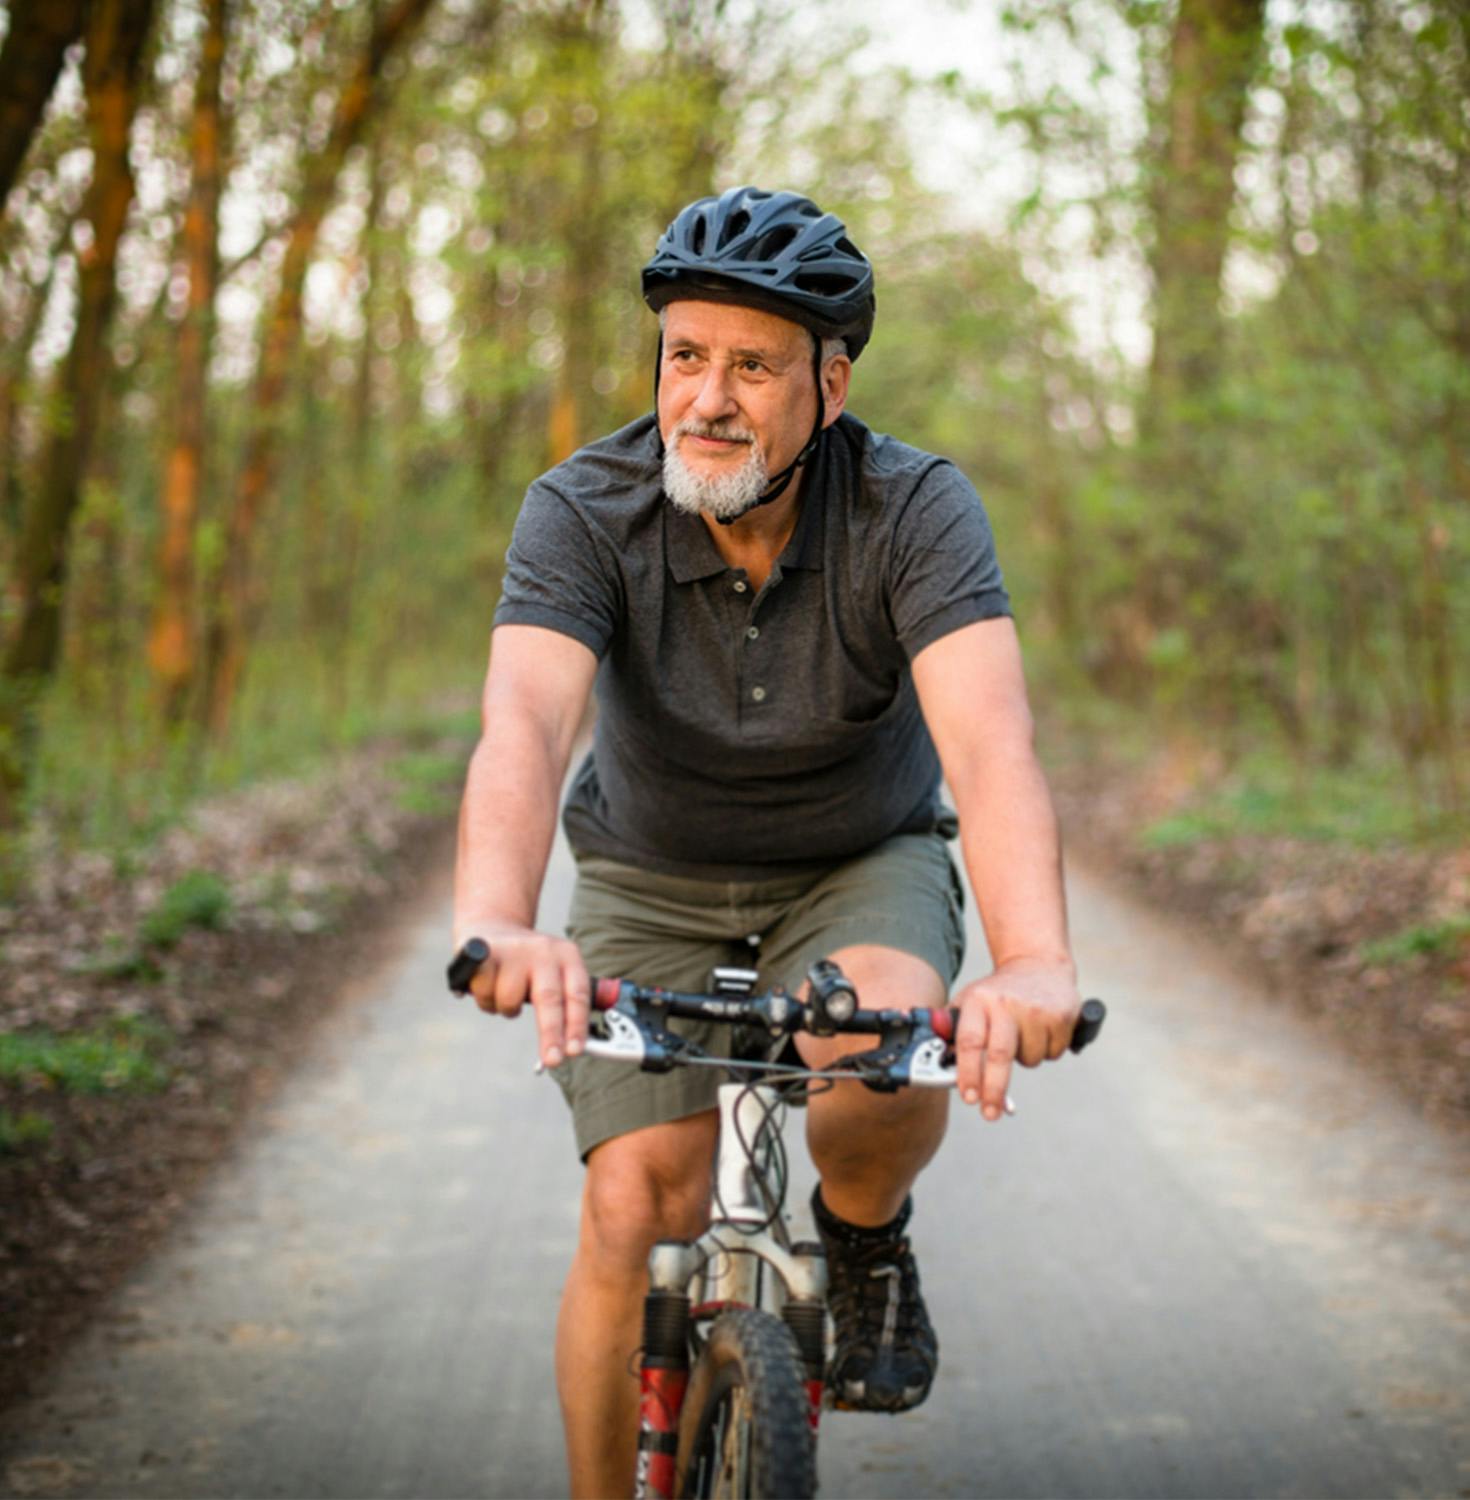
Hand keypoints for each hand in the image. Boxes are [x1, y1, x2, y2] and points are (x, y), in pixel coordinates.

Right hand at [453, 924, 589, 1069]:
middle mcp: (544, 950)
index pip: (578, 994)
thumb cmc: (528, 963)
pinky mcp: (485, 950)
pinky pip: (484, 990)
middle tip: (553, 1060)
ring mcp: (515, 948)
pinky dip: (484, 998)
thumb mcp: (555, 973)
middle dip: (551, 1034)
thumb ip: (566, 1003)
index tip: (574, 1051)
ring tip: (504, 995)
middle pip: (550, 998)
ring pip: (510, 1000)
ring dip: (505, 1009)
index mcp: (568, 957)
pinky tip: (486, 985)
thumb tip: (574, 1046)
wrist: (494, 925)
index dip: (577, 1025)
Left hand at [952, 960, 1079, 1120]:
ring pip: (1029, 1059)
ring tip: (1022, 1034)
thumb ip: (953, 1032)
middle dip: (993, 1090)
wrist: (1038, 965)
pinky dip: (1046, 1050)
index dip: (968, 1072)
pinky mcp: (1062, 1015)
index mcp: (978, 1000)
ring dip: (1025, 1059)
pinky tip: (1042, 1029)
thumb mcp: (970, 1002)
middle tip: (989, 1112)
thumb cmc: (998, 994)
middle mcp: (1006, 1003)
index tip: (968, 1097)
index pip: (969, 1041)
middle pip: (999, 1056)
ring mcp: (1036, 1009)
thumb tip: (937, 1064)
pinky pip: (1053, 1053)